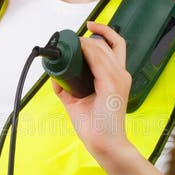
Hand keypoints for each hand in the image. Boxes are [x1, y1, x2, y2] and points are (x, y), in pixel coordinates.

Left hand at [51, 21, 132, 160]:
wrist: (106, 145)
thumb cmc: (96, 127)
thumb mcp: (77, 102)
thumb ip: (67, 88)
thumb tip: (54, 76)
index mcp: (117, 77)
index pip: (115, 45)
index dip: (102, 33)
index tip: (86, 29)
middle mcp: (121, 74)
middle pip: (107, 43)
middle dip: (88, 36)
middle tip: (70, 39)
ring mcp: (118, 78)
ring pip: (101, 47)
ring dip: (84, 43)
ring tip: (70, 45)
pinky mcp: (111, 85)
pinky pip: (98, 59)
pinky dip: (87, 51)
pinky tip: (77, 50)